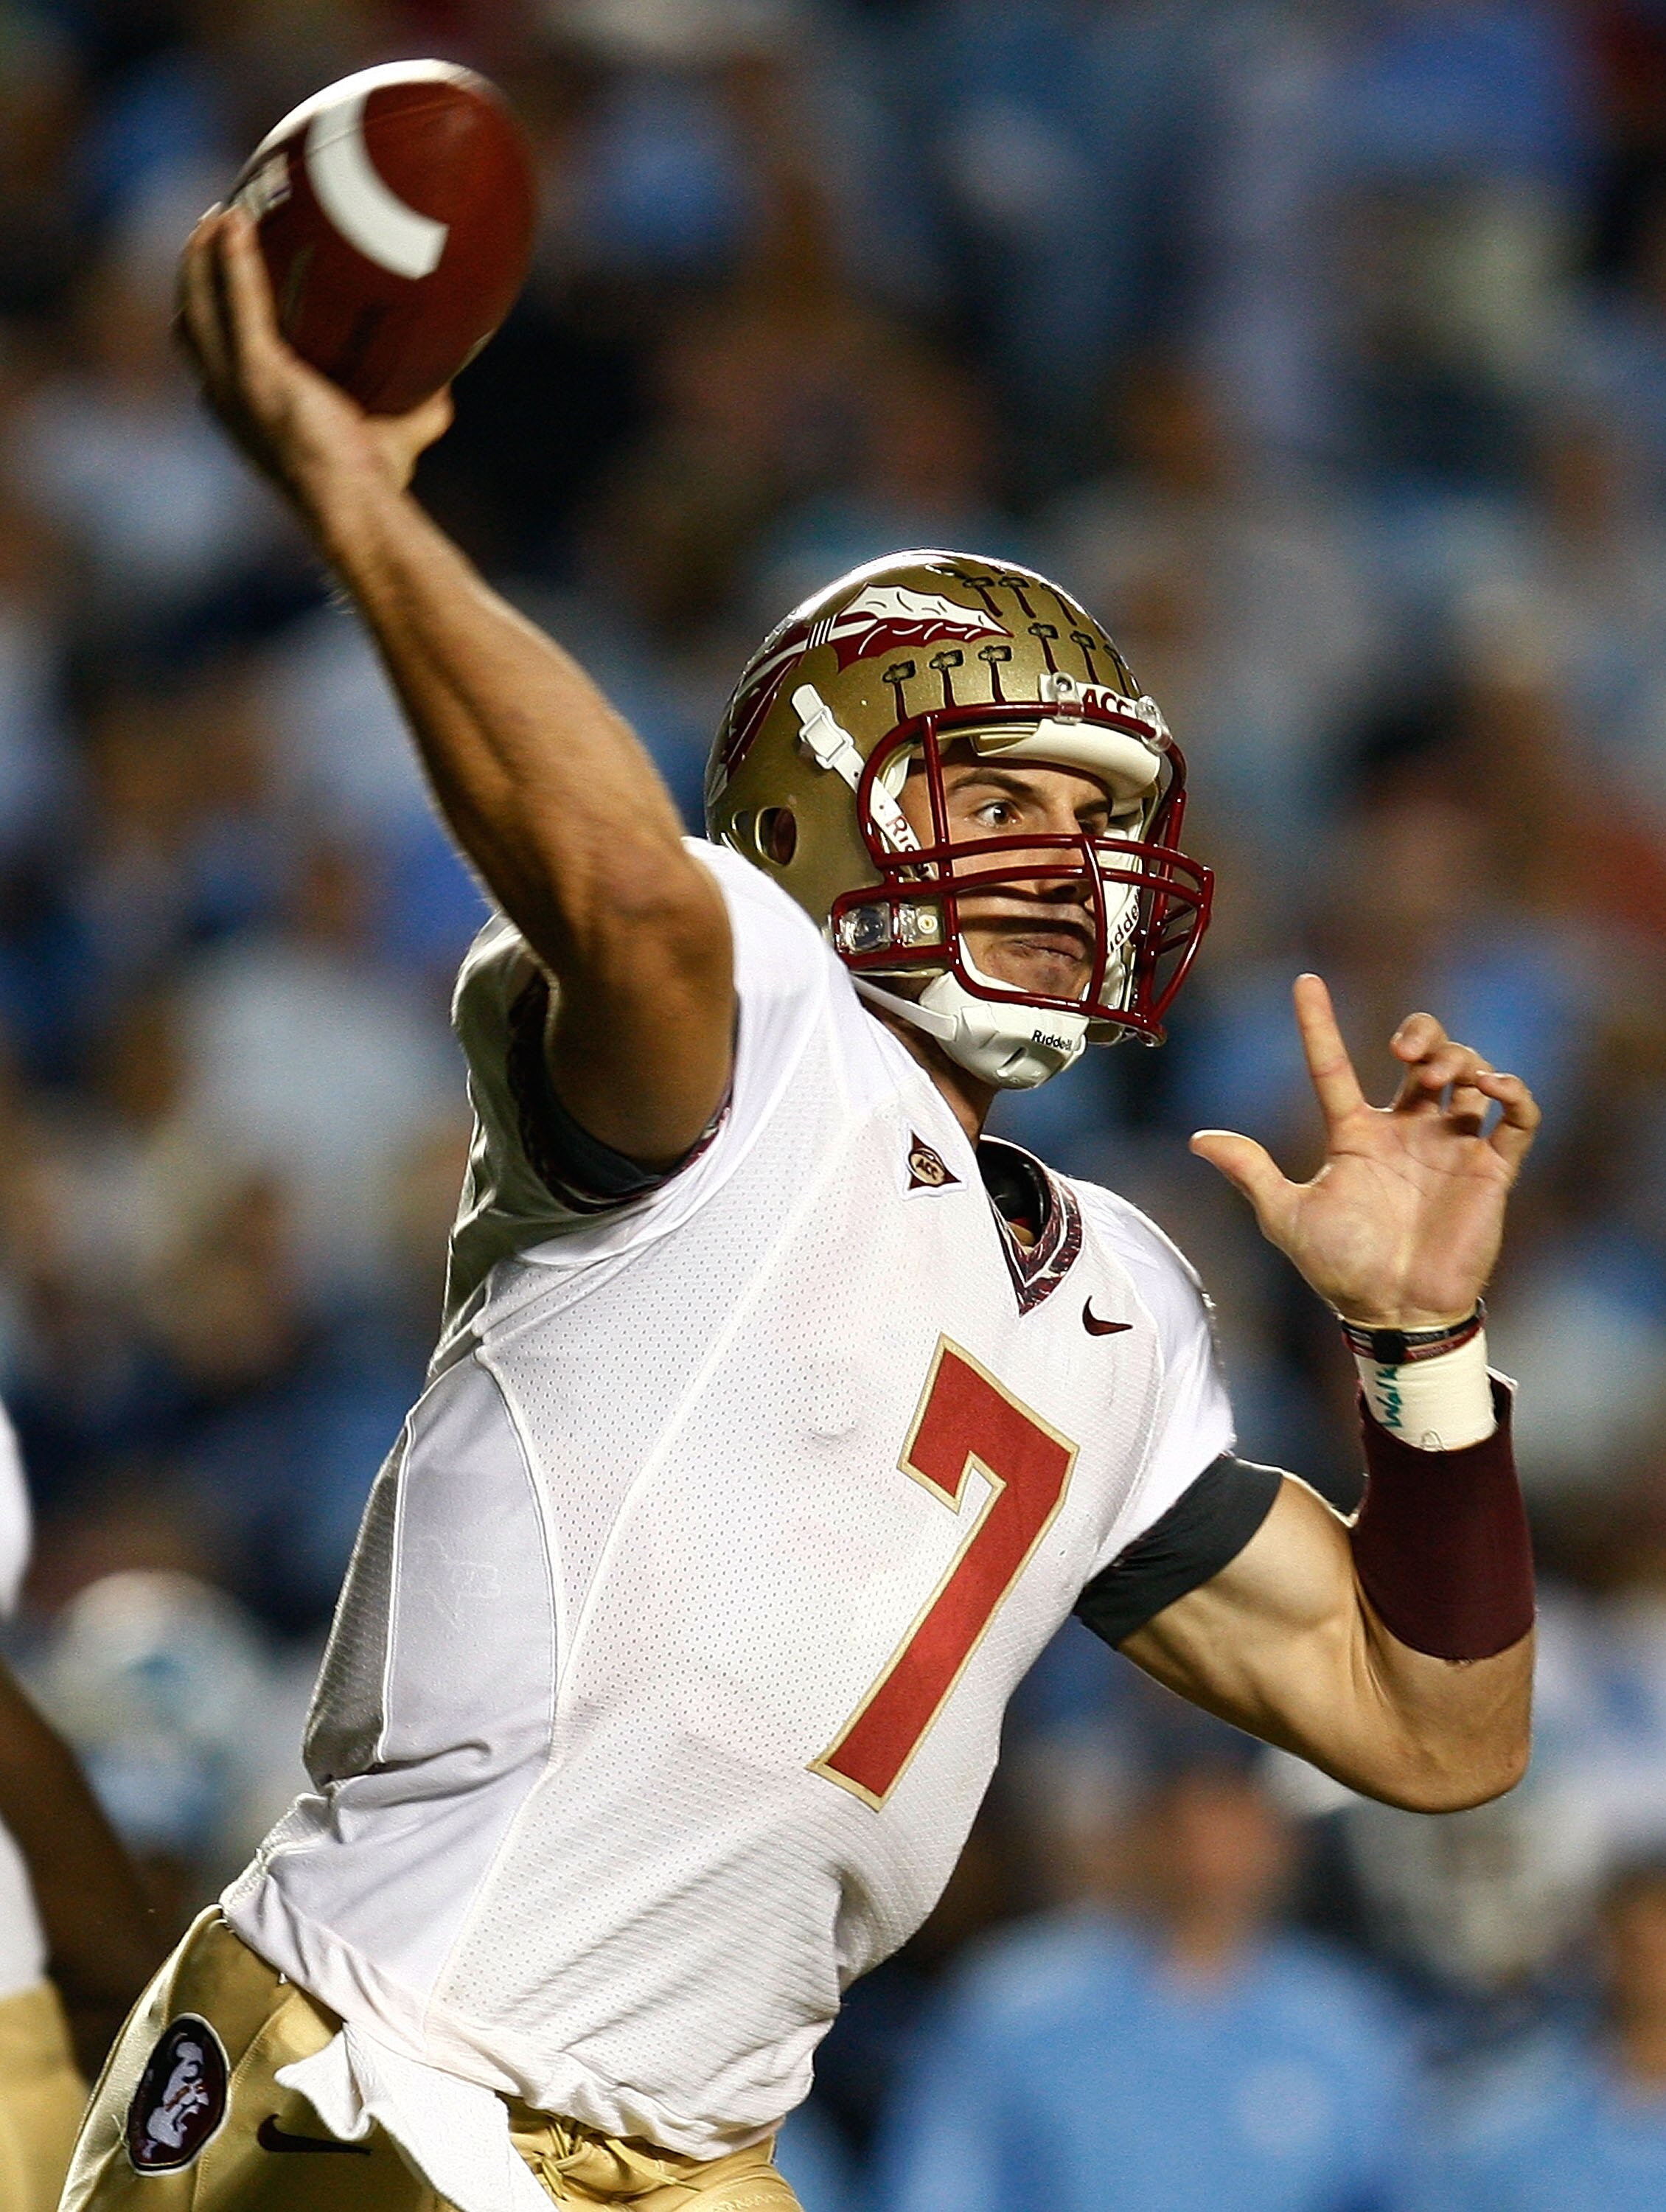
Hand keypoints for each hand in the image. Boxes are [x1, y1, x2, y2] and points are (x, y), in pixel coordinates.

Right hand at [175, 205, 452, 519]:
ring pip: (198, 305)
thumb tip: (447, 390)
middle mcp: (227, 400)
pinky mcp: (257, 375)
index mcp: (245, 414)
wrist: (359, 511)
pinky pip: (238, 302)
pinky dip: (232, 259)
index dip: (209, 318)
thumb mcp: (393, 440)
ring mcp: (237, 387)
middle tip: (214, 230)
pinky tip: (236, 221)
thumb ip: (415, 413)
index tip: (222, 281)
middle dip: (194, 276)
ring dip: (201, 256)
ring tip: (220, 214)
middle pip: (192, 323)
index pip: (212, 357)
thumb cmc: (375, 488)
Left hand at [1190, 974, 1539, 1327]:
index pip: (1332, 1065)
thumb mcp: (1287, 1216)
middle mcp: (1405, 1131)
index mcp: (1355, 1134)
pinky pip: (1519, 1118)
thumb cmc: (1341, 1268)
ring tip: (1443, 1079)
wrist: (1395, 1313)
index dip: (1318, 1023)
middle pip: (1425, 1054)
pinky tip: (1495, 1088)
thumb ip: (1250, 1172)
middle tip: (1406, 1052)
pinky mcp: (1491, 1170)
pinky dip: (1515, 1093)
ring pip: (1470, 1074)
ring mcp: (1450, 1147)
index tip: (1304, 981)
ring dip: (1462, 1059)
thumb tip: (1196, 1139)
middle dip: (1424, 1034)